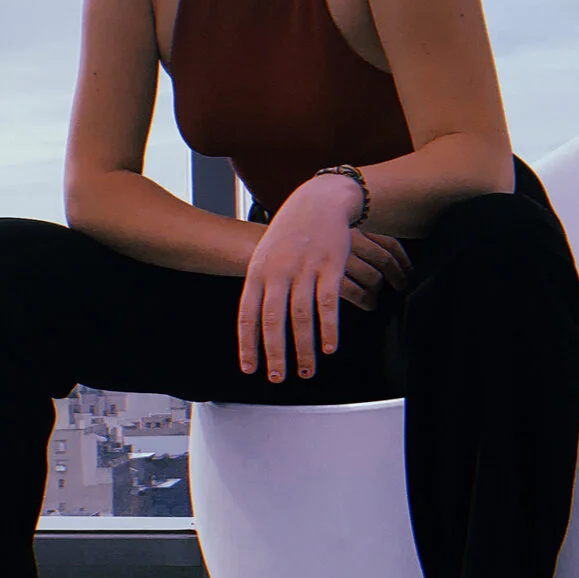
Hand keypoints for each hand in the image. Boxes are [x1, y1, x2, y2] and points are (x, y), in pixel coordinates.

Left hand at [238, 174, 402, 382]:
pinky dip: (329, 329)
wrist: (319, 199)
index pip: (248, 314)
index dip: (248, 344)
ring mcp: (305, 269)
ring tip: (307, 370)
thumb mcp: (266, 254)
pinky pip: (329, 304)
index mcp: (259, 271)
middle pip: (273, 320)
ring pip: (302, 317)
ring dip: (304, 348)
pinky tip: (330, 347)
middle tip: (278, 378)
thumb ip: (260, 286)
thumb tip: (254, 323)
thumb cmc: (291, 231)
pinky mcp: (331, 266)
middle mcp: (279, 271)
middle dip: (275, 354)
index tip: (250, 368)